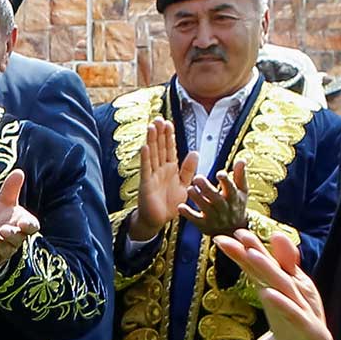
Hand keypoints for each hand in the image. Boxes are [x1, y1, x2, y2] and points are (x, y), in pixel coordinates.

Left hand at [0, 167, 39, 270]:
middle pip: (17, 239)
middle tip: (3, 229)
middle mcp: (15, 240)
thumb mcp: (2, 201)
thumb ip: (10, 188)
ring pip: (4, 249)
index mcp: (21, 225)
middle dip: (11, 234)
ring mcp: (4, 251)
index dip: (29, 225)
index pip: (31, 227)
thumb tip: (18, 171)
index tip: (24, 222)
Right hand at [131, 118, 194, 242]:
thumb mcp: (184, 185)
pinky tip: (145, 146)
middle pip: (160, 148)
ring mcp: (152, 176)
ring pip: (152, 155)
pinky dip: (145, 158)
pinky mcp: (146, 184)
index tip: (168, 123)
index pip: (170, 149)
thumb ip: (188, 169)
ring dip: (152, 140)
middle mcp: (160, 170)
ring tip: (151, 126)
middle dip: (159, 133)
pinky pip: (146, 169)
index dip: (169, 136)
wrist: (158, 221)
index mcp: (171, 169)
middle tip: (158, 118)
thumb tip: (195, 152)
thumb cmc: (170, 204)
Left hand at [183, 156, 249, 236]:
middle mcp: (225, 208)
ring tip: (190, 189)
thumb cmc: (236, 205)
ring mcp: (214, 218)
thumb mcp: (241, 191)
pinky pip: (195, 220)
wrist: (232, 231)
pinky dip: (188, 214)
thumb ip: (240, 175)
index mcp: (234, 198)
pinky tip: (180, 207)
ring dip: (197, 199)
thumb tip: (242, 159)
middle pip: (216, 199)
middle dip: (207, 188)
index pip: (232, 189)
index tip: (220, 173)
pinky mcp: (204, 225)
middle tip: (197, 178)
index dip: (226, 182)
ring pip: (205, 208)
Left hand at [211, 228, 333, 339]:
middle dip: (260, 253)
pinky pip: (294, 317)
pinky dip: (281, 304)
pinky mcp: (311, 332)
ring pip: (286, 289)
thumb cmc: (290, 321)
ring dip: (270, 271)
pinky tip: (267, 293)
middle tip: (241, 237)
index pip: (270, 264)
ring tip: (252, 255)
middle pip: (277, 272)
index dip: (254, 248)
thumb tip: (276, 236)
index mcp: (294, 283)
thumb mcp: (280, 294)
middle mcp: (301, 294)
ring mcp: (308, 312)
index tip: (235, 233)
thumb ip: (275, 268)